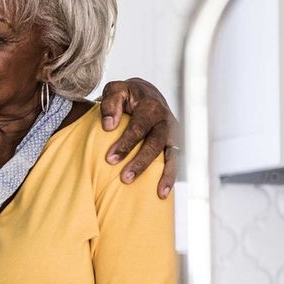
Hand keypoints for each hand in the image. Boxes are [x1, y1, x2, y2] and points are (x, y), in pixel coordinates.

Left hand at [98, 77, 179, 197]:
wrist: (145, 93)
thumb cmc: (126, 95)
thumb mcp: (115, 90)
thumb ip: (110, 104)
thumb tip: (108, 126)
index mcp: (151, 106)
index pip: (138, 127)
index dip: (126, 143)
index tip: (109, 159)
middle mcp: (165, 120)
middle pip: (154, 144)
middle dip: (140, 162)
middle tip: (124, 178)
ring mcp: (172, 133)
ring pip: (170, 155)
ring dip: (163, 174)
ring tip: (157, 193)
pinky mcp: (174, 144)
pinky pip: (175, 162)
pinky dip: (171, 177)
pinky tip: (162, 194)